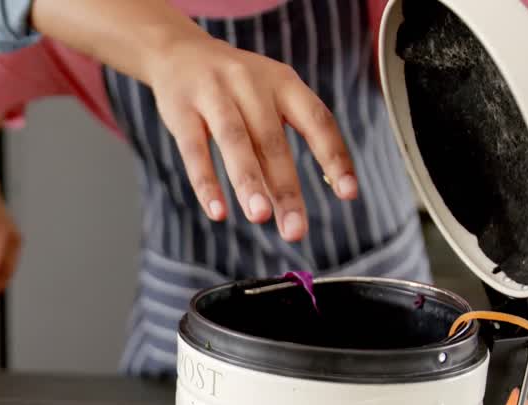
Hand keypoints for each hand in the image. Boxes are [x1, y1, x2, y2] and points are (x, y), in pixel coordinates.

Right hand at [143, 35, 358, 241]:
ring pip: (235, 142)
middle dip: (286, 188)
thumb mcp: (266, 96)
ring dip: (249, 182)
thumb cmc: (232, 87)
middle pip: (273, 141)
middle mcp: (251, 84)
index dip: (334, 157)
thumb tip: (291, 201)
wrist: (178, 52)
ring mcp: (214, 94)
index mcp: (283, 82)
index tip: (348, 193)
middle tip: (295, 230)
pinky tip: (218, 211)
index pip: (317, 121)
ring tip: (260, 217)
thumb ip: (279, 141)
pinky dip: (206, 183)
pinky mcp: (181, 110)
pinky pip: (194, 150)